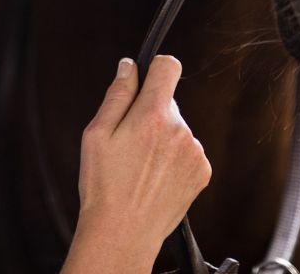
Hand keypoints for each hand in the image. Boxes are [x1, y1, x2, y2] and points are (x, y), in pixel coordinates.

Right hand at [65, 56, 212, 273]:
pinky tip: (155, 178)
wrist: (124, 233)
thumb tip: (129, 66)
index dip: (154, 70)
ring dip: (162, 138)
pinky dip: (174, 159)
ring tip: (140, 167)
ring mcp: (195, 152)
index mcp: (153, 116)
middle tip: (128, 143)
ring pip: (177, 128)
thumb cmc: (104, 186)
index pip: (168, 67)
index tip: (144, 83)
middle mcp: (180, 131)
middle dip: (150, 113)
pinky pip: (187, 151)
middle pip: (168, 102)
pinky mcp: (202, 172)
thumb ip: (117, 94)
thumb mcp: (96, 134)